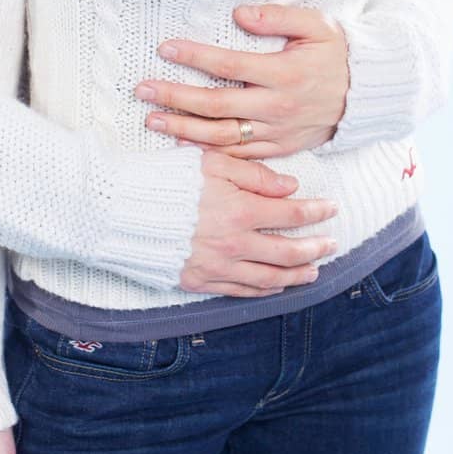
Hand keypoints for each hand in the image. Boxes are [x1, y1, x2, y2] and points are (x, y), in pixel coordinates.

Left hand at [137, 3, 349, 158]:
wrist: (366, 95)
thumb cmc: (337, 54)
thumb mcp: (317, 26)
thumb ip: (278, 17)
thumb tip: (239, 13)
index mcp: (285, 74)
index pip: (230, 66)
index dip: (195, 57)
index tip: (165, 48)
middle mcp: (277, 108)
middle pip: (216, 106)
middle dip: (175, 97)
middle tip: (142, 89)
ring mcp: (277, 133)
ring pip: (222, 137)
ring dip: (183, 129)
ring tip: (151, 119)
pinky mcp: (278, 149)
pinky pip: (238, 156)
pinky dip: (209, 153)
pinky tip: (183, 143)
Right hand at [179, 149, 338, 295]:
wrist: (120, 210)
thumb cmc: (166, 178)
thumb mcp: (211, 162)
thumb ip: (254, 175)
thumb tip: (290, 186)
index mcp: (239, 210)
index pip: (291, 215)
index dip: (315, 212)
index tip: (332, 208)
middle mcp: (233, 244)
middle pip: (286, 252)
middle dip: (314, 249)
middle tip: (332, 245)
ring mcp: (216, 267)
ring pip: (268, 279)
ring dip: (295, 276)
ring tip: (313, 271)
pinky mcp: (199, 281)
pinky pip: (240, 291)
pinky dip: (263, 291)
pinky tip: (276, 286)